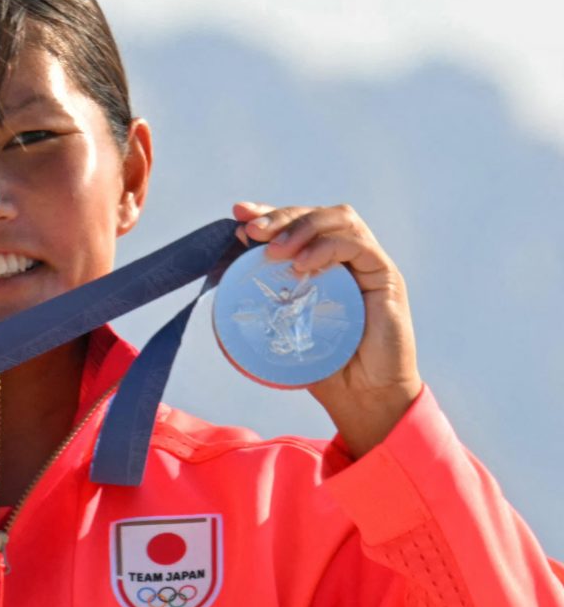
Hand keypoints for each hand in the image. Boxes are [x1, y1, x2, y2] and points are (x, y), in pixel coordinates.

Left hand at [232, 203, 422, 457]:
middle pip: (316, 214)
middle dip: (280, 216)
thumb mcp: (281, 328)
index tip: (238, 214)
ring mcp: (368, 263)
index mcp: (323, 262)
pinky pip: (358, 246)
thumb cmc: (321, 364)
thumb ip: (261, 304)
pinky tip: (302, 264)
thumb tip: (221, 285)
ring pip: (339, 219)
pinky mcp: (386, 276)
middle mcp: (348, 256)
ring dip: (301, 227)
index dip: (269, 212)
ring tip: (272, 250)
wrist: (362, 395)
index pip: (297, 222)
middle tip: (250, 231)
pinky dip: (327, 247)